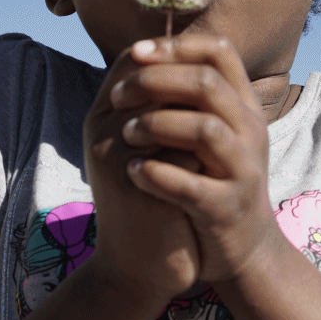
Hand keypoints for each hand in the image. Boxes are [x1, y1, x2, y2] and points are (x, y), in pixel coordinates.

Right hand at [83, 45, 201, 304]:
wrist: (139, 265)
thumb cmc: (151, 200)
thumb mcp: (146, 148)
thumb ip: (158, 106)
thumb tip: (192, 61)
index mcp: (101, 115)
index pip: (131, 60)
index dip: (171, 54)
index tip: (204, 65)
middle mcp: (99, 130)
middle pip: (149, 77)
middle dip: (189, 82)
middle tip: (221, 91)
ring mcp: (113, 158)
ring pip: (167, 111)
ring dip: (199, 116)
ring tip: (219, 129)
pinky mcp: (134, 188)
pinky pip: (181, 153)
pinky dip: (204, 154)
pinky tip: (214, 165)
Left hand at [111, 34, 281, 282]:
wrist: (243, 247)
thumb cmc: (215, 181)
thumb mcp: (212, 133)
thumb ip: (190, 97)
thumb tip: (142, 52)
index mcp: (244, 105)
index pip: (219, 52)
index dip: (176, 45)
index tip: (136, 52)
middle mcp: (251, 131)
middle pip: (207, 83)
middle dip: (154, 81)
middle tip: (117, 96)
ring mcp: (244, 169)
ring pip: (205, 129)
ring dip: (155, 125)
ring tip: (124, 134)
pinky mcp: (229, 207)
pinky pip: (192, 185)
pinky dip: (156, 175)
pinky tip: (134, 171)